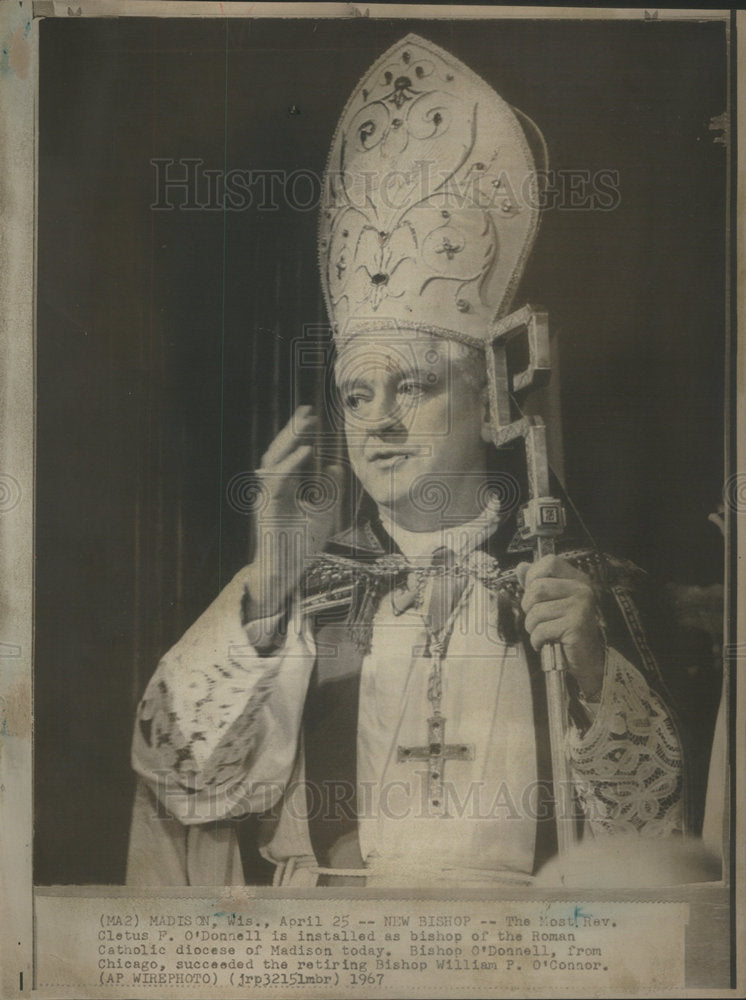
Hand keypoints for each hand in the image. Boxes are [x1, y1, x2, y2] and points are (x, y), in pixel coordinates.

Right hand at [246, 406, 343, 618]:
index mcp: (284, 486)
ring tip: (305, 425)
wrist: (286, 571)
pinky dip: (291, 464)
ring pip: (274, 460)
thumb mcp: (325, 511)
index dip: (297, 434)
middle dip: (292, 430)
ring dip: (290, 441)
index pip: (288, 454)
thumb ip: (330, 489)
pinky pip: (278, 480)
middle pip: (279, 451)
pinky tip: (305, 451)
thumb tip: (334, 465)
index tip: (311, 416)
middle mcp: (273, 487)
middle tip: (307, 412)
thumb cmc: (302, 544)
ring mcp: (268, 496)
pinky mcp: (268, 507)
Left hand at [516, 555, 605, 699]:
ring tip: (543, 633)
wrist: (586, 659)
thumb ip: (537, 583)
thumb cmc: (566, 630)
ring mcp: (580, 606)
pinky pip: (541, 629)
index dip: (534, 576)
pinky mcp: (576, 625)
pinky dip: (537, 640)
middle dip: (528, 607)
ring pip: (536, 611)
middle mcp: (582, 589)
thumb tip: (521, 567)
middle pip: (537, 587)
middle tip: (537, 619)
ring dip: (532, 627)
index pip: (550, 562)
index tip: (533, 593)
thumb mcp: (552, 602)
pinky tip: (546, 643)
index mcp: (577, 579)